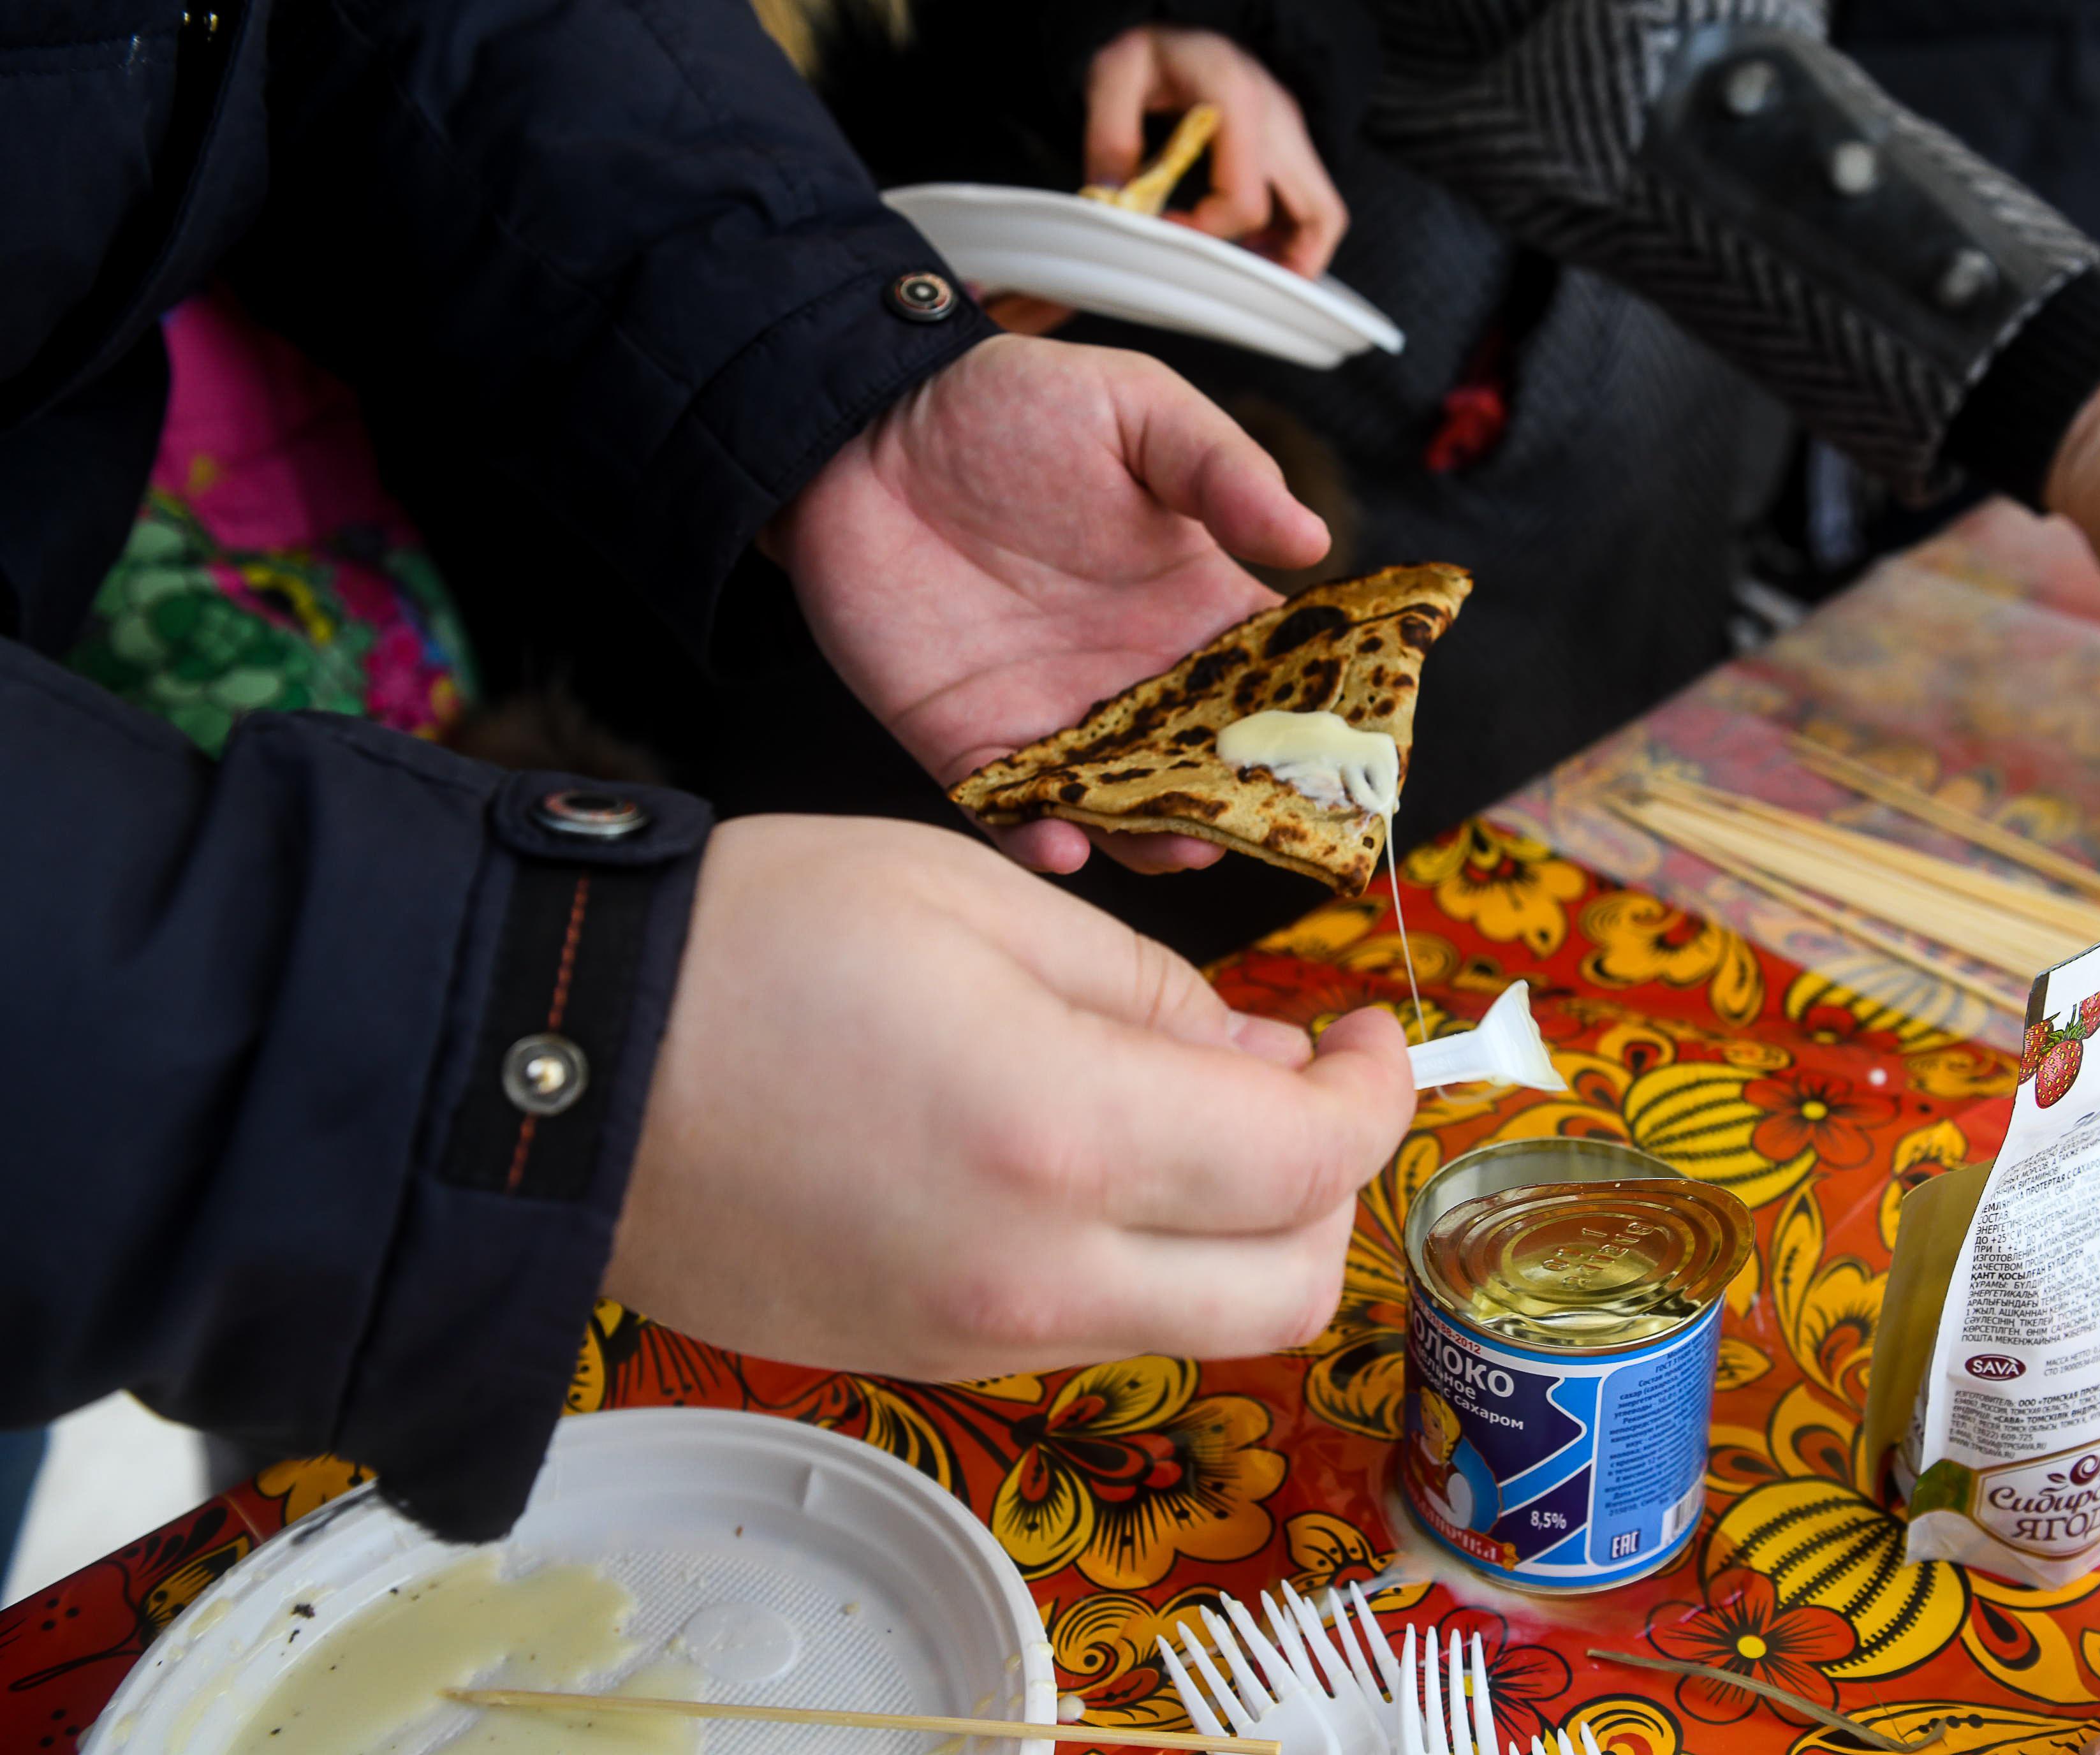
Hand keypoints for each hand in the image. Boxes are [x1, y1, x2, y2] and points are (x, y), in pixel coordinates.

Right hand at [609, 816, 1415, 1379]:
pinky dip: (1140, 1265)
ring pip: (1195, 1326)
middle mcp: (1038, 1277)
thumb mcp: (975, 900)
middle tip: (1300, 1086)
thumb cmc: (756, 942)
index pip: (1309, 1162)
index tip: (1367, 1031)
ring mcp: (973, 1342)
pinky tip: (1091, 1170)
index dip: (1375, 1094)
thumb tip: (1256, 1056)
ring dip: (1241, 1234)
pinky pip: (1088, 1334)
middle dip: (1332, 1189)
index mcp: (1064, 1137)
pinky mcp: (915, 1362)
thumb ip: (1146, 989)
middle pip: (1285, 1292)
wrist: (547, 1066)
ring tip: (1194, 1114)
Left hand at [767, 332, 1328, 873]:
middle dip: (1244, 802)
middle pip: (1210, 765)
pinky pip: (1014, 812)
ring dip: (1157, 838)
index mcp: (1191, 606)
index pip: (1274, 679)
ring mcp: (1055, 718)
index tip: (1354, 754)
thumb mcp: (1134, 410)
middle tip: (1268, 821)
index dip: (1317, 719)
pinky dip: (1042, 839)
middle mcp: (1134, 676)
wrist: (861, 429)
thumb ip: (1222, 470)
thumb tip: (1313, 537)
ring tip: (1182, 847)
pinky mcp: (969, 745)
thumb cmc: (1008, 404)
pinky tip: (1065, 842)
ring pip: (1124, 807)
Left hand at [1086, 26, 1349, 277]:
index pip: (1244, 200)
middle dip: (1284, 266)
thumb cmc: (1151, 51)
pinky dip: (1291, 237)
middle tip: (1235, 286)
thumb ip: (1109, 136)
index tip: (1166, 228)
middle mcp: (1279, 119)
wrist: (1179, 23)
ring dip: (1294, 255)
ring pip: (1324, 215)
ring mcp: (1291, 134)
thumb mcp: (1114, 76)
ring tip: (1244, 273)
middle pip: (1317, 215)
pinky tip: (1249, 248)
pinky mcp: (1291, 145)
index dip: (1206, 232)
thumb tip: (1114, 201)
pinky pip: (1311, 204)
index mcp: (1237, 100)